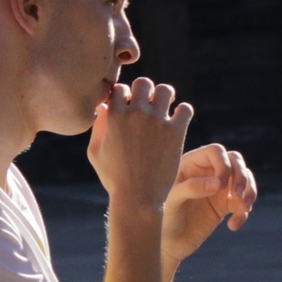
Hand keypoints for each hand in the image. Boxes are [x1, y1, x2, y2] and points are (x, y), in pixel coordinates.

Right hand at [86, 78, 193, 215]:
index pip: (120, 89)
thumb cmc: (115, 179)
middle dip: (146, 91)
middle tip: (150, 104)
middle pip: (144, 83)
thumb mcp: (96, 154)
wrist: (138, 198)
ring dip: (166, 97)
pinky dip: (183, 112)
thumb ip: (98, 128)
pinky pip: (185, 109)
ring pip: (166, 91)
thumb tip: (103, 107)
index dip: (125, 95)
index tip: (130, 106)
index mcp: (114, 116)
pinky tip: (179, 122)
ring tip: (167, 108)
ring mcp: (156, 121)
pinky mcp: (175, 132)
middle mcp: (135, 113)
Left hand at [163, 143, 255, 265]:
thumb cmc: (162, 218)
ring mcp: (217, 188)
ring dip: (249, 193)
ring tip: (243, 210)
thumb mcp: (172, 202)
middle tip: (237, 196)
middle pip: (235, 161)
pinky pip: (243, 202)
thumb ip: (191, 188)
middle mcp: (206, 172)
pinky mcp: (224, 205)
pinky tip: (233, 225)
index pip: (216, 152)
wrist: (167, 245)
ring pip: (244, 179)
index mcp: (191, 163)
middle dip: (241, 177)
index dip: (224, 165)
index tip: (221, 186)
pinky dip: (244, 213)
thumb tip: (219, 183)